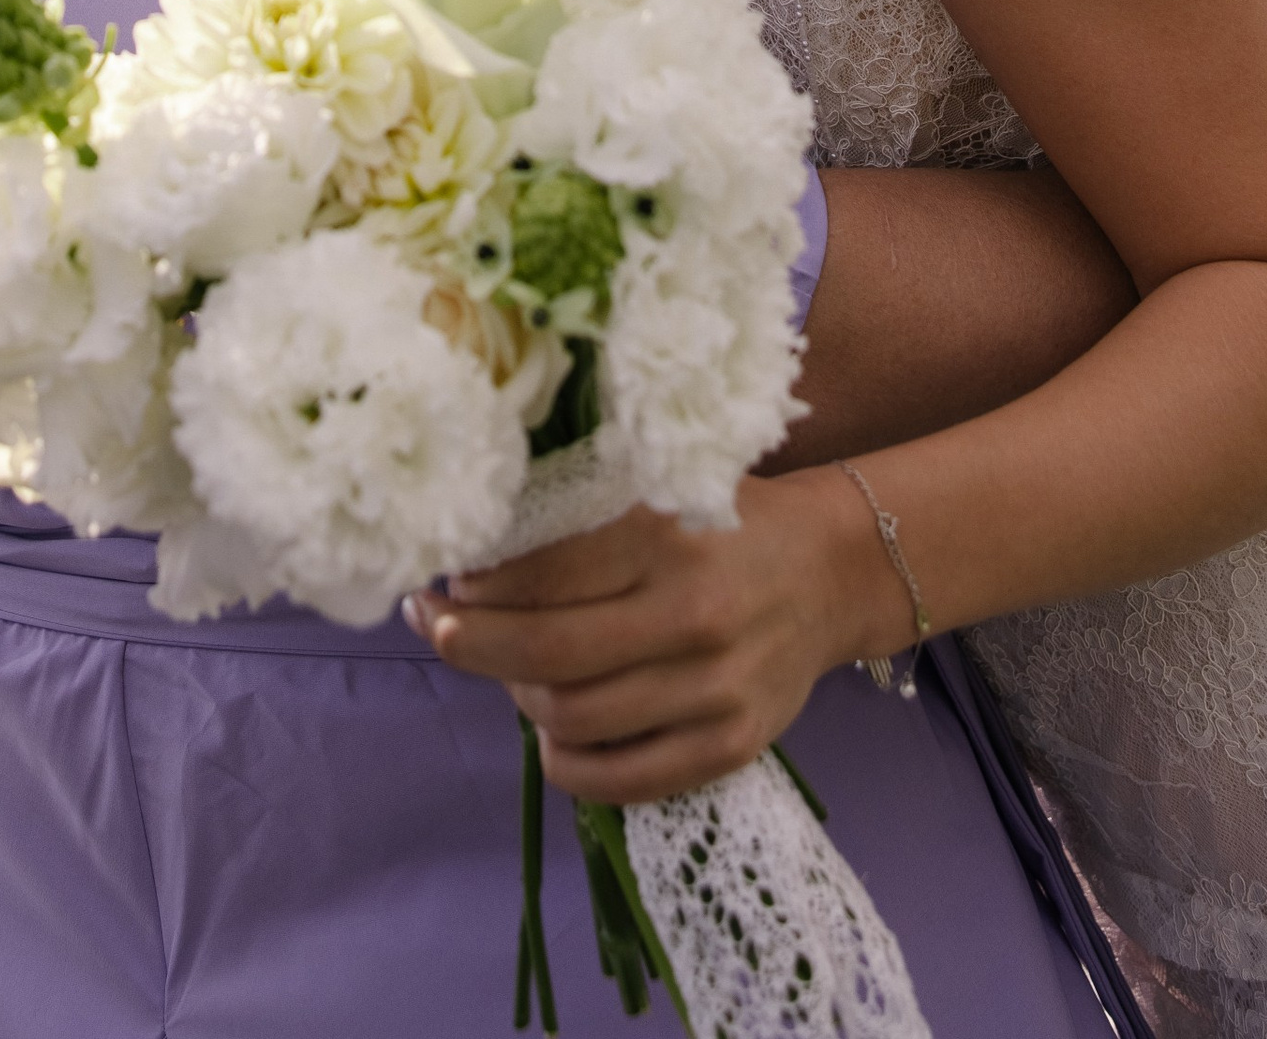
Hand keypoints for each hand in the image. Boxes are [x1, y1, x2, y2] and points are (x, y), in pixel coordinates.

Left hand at [407, 480, 889, 804]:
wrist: (832, 571)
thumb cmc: (727, 519)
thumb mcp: (662, 487)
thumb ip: (584, 513)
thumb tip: (474, 545)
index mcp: (670, 537)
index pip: (547, 572)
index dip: (481, 582)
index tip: (446, 574)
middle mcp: (694, 616)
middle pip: (548, 654)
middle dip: (471, 643)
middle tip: (434, 623)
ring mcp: (715, 691)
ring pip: (575, 718)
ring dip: (515, 697)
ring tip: (501, 669)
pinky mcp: (730, 746)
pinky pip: (622, 779)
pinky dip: (566, 762)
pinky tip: (546, 728)